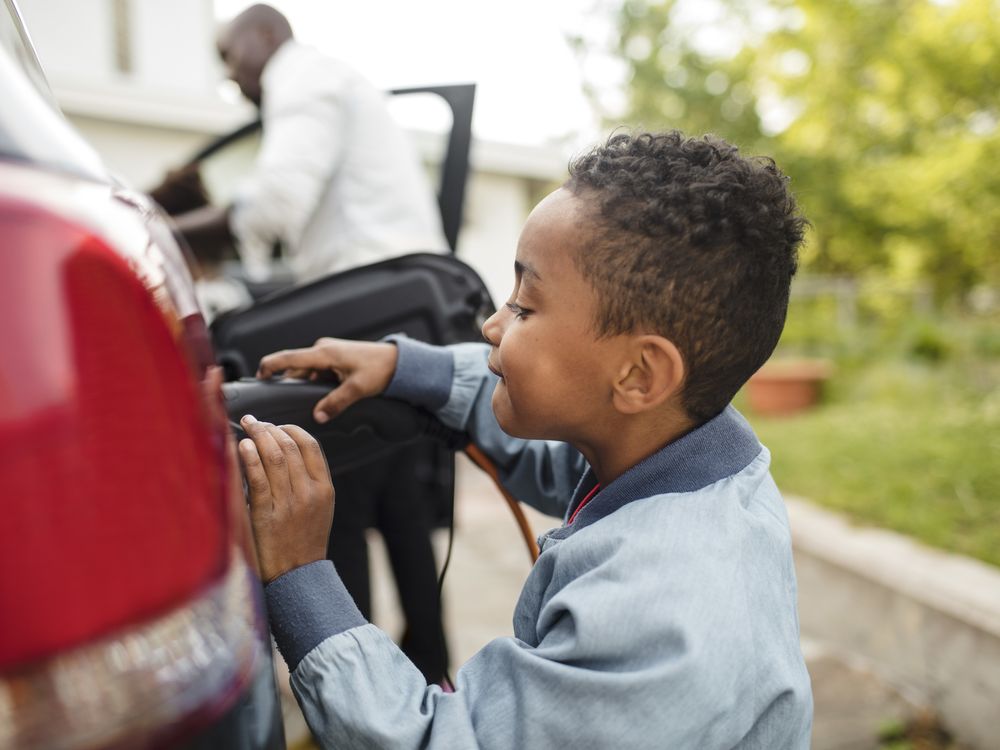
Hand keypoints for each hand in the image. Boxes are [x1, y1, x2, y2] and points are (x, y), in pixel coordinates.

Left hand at [238, 416, 333, 583]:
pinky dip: (249, 458)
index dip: (290, 429)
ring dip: (258, 436)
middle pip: (289, 446)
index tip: (276, 425)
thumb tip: (287, 451)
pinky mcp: (266, 514)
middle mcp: (309, 493)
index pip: (310, 445)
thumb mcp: (319, 509)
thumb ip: (309, 481)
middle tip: (255, 421)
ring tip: (247, 427)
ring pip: (274, 457)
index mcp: (325, 489)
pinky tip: (241, 447)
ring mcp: (288, 504)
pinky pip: (257, 478)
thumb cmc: (304, 542)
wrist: (296, 576)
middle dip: (269, 428)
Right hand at [257, 338, 398, 422]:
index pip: (289, 358)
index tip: (258, 378)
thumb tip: (318, 417)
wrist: (397, 361)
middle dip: (289, 385)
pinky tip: (321, 397)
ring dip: (305, 386)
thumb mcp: (357, 389)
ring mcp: (328, 353)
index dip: (270, 366)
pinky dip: (314, 384)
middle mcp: (323, 350)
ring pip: (306, 372)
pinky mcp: (334, 359)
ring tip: (309, 403)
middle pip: (295, 368)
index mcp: (324, 353)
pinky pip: (316, 372)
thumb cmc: (380, 369)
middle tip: (284, 405)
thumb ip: (336, 403)